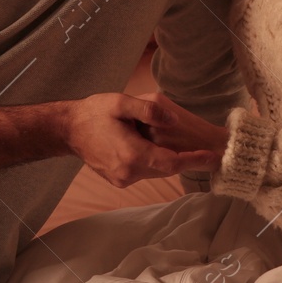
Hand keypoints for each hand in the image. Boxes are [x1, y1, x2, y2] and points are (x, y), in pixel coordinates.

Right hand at [60, 93, 221, 187]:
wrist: (68, 129)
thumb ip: (150, 110)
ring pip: (157, 171)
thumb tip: (174, 120)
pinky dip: (156, 161)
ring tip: (188, 148)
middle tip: (209, 152)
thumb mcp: (121, 102)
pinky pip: (145, 171)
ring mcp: (123, 179)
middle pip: (167, 168)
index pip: (172, 162)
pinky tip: (159, 147)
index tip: (213, 156)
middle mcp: (128, 173)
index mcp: (131, 155)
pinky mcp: (119, 179)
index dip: (194, 160)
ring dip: (170, 159)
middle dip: (186, 159)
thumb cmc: (94, 112)